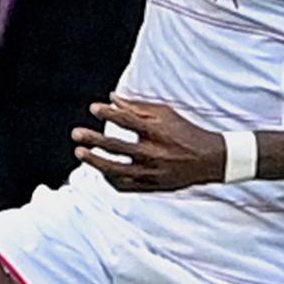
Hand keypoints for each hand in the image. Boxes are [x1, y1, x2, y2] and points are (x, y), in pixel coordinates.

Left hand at [72, 97, 226, 191]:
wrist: (209, 160)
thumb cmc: (185, 132)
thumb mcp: (166, 114)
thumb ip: (137, 107)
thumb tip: (112, 98)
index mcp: (157, 132)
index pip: (127, 121)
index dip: (108, 113)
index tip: (93, 108)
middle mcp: (153, 153)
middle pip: (116, 147)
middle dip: (93, 139)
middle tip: (75, 134)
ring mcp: (152, 172)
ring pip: (116, 170)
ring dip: (95, 161)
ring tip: (80, 153)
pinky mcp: (152, 186)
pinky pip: (125, 186)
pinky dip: (110, 178)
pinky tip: (101, 170)